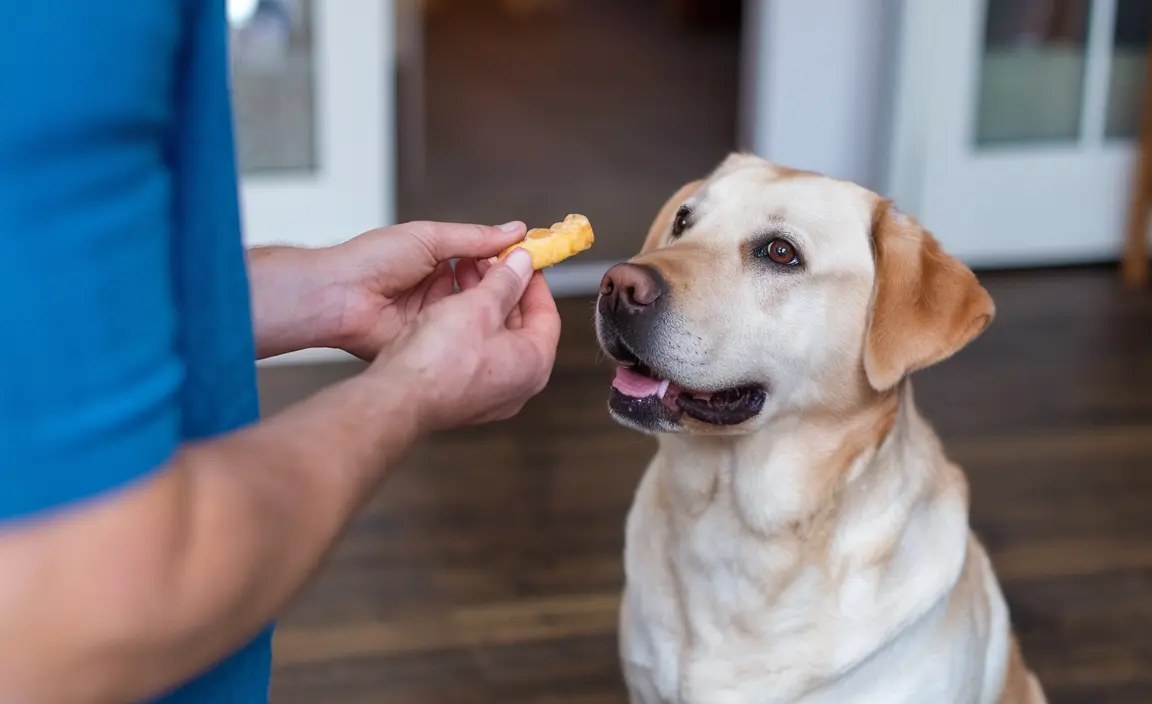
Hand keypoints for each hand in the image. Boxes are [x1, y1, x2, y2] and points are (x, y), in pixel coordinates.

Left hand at [321, 221, 530, 359]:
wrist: (338, 297)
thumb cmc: (370, 260)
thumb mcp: (431, 238)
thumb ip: (475, 238)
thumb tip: (514, 231)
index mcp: (435, 259)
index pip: (481, 259)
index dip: (506, 259)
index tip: (533, 257)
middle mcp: (437, 288)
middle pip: (481, 288)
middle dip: (503, 284)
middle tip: (529, 280)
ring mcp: (433, 316)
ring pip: (473, 312)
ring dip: (491, 305)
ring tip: (513, 298)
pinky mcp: (427, 340)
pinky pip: (458, 334)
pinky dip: (474, 327)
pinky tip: (492, 322)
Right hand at [373, 248, 560, 431]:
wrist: (397, 397)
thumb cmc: (439, 360)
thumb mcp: (479, 305)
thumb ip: (506, 281)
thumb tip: (522, 263)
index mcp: (533, 364)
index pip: (547, 314)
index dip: (534, 281)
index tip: (523, 260)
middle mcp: (517, 385)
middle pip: (521, 326)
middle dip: (505, 289)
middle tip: (492, 263)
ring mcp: (490, 394)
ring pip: (495, 339)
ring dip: (483, 304)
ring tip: (465, 274)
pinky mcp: (463, 396)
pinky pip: (474, 354)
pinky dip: (468, 326)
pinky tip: (449, 303)